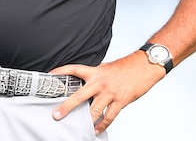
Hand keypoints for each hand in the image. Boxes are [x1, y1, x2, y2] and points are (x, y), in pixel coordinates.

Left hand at [50, 51, 164, 134]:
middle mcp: (100, 82)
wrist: (145, 65)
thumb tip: (87, 84)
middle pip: (79, 95)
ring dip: (86, 120)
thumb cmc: (127, 66)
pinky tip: (97, 129)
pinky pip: (109, 116)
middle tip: (57, 114)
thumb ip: (96, 76)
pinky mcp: (121, 101)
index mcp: (96, 71)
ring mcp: (110, 93)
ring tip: (78, 127)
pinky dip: (102, 125)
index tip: (49, 75)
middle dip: (67, 106)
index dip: (61, 71)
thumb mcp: (107, 67)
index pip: (74, 69)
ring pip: (94, 110)